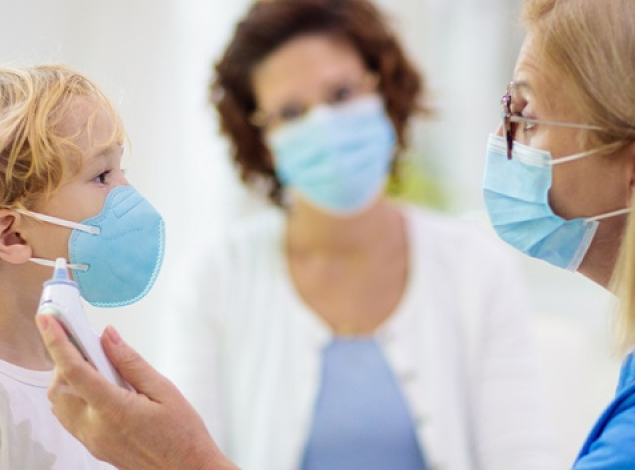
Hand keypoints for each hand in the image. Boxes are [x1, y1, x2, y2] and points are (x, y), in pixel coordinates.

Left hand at [36, 315, 238, 469]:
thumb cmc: (182, 434)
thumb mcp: (163, 391)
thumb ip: (131, 362)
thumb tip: (109, 337)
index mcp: (113, 409)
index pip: (74, 370)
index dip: (57, 342)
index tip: (49, 321)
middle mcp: (95, 427)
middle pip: (59, 387)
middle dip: (65, 360)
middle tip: (88, 344)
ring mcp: (92, 440)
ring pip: (59, 403)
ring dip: (67, 379)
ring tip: (94, 365)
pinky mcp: (94, 446)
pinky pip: (69, 417)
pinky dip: (72, 396)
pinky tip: (96, 387)